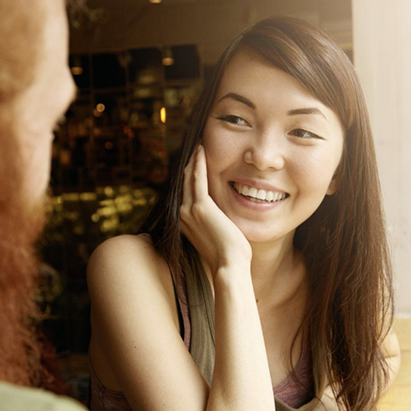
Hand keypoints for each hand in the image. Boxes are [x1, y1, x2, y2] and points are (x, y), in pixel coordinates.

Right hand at [180, 144, 251, 274]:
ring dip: (193, 159)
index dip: (190, 174)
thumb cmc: (228, 256)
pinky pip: (197, 178)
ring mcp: (188, 210)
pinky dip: (199, 163)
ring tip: (198, 144)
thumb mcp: (216, 236)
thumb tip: (220, 218)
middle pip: (184, 181)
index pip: (186, 191)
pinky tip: (201, 150)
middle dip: (190, 163)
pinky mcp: (200, 206)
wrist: (229, 265)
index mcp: (184, 221)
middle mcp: (182, 214)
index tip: (196, 161)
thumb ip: (213, 222)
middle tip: (196, 146)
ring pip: (188, 177)